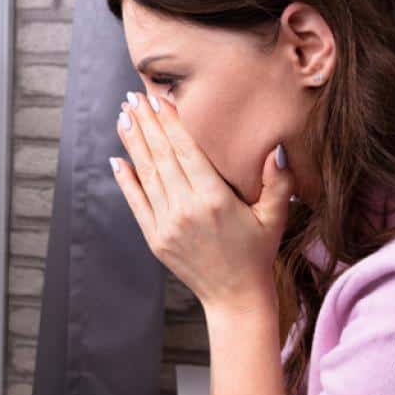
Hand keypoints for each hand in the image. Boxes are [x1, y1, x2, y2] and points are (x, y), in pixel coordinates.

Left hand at [109, 91, 294, 313]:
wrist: (235, 297)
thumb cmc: (257, 252)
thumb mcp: (275, 215)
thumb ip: (277, 181)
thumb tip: (274, 148)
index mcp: (215, 199)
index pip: (186, 151)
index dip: (169, 122)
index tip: (158, 99)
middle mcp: (187, 209)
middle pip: (161, 156)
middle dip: (146, 124)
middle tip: (132, 97)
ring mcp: (167, 225)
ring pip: (146, 175)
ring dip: (133, 144)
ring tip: (124, 117)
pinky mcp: (155, 239)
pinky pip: (136, 203)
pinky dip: (126, 180)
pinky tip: (117, 158)